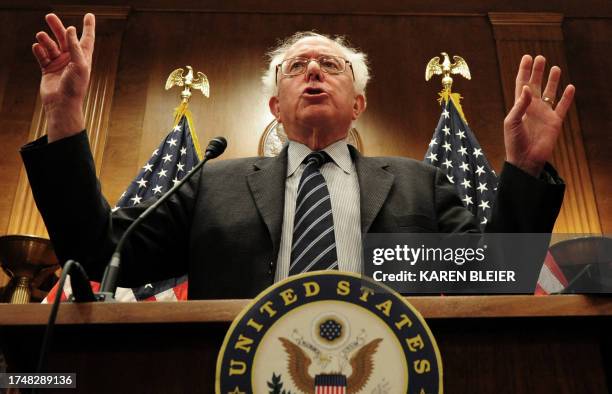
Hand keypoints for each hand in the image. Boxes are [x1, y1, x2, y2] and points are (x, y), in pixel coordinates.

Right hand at [31, 13, 94, 141]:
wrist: (62, 104)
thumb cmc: (75, 87)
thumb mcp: (80, 65)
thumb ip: (75, 47)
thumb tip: (71, 29)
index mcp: (83, 58)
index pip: (87, 39)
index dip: (88, 27)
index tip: (89, 15)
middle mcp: (72, 59)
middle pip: (65, 38)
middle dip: (57, 27)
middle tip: (50, 16)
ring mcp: (59, 63)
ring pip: (51, 45)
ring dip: (45, 39)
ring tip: (41, 35)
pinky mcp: (48, 68)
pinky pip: (42, 55)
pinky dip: (39, 50)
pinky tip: (37, 47)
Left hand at [504, 55, 574, 176]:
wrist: (525, 160)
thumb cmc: (514, 142)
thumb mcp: (512, 122)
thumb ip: (519, 105)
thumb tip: (527, 87)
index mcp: (519, 106)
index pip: (521, 84)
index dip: (523, 71)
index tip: (526, 57)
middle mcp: (532, 108)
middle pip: (535, 85)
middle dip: (537, 72)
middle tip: (540, 57)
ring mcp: (544, 114)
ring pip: (550, 93)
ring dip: (552, 81)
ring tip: (555, 67)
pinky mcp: (555, 122)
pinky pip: (562, 107)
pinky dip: (567, 98)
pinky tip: (570, 87)